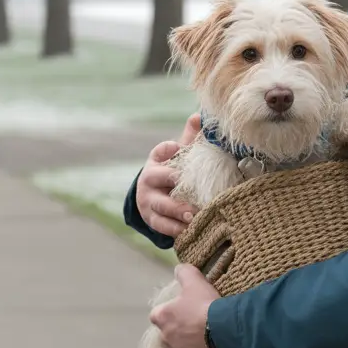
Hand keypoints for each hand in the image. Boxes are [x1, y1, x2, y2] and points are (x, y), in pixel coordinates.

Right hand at [136, 113, 202, 236]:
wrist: (151, 198)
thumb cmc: (170, 173)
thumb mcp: (177, 156)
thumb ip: (189, 139)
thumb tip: (198, 116)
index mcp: (156, 161)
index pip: (159, 151)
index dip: (167, 149)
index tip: (176, 147)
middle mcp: (149, 179)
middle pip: (159, 179)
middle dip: (175, 182)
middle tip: (191, 185)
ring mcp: (149, 201)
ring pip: (161, 206)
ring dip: (177, 211)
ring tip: (192, 215)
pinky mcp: (153, 220)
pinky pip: (163, 226)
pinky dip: (176, 229)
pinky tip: (189, 230)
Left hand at [150, 264, 222, 347]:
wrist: (223, 329)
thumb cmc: (206, 304)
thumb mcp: (194, 280)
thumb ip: (184, 272)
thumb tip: (178, 268)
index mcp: (163, 317)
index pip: (157, 316)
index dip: (167, 314)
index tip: (179, 312)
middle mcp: (166, 338)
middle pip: (165, 337)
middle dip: (175, 334)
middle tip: (192, 328)